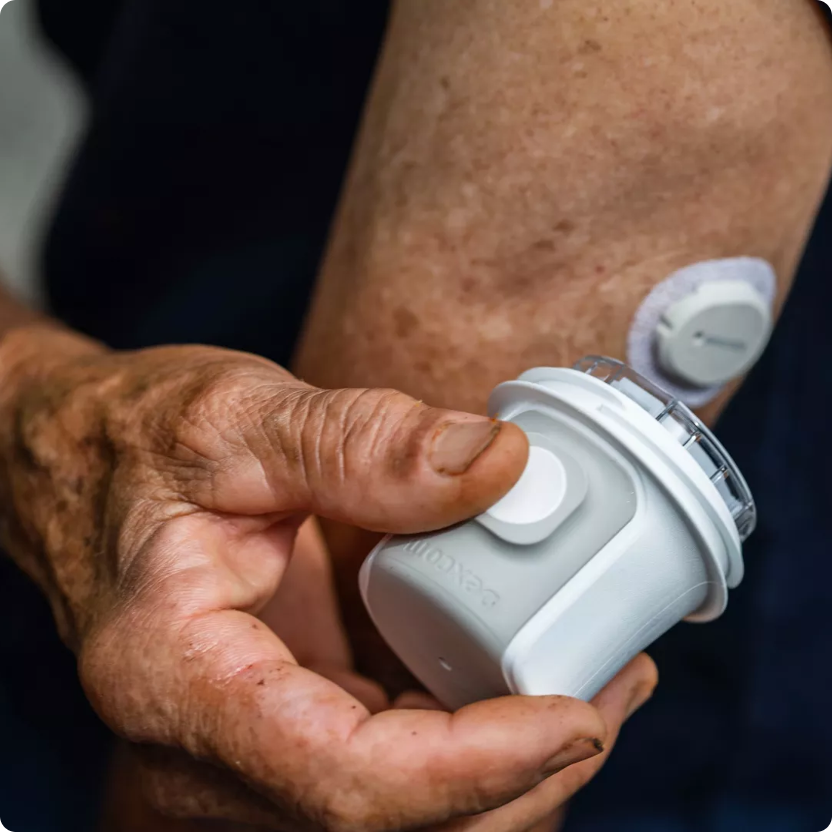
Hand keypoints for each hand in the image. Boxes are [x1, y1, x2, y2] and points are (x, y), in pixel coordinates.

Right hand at [0, 326, 655, 830]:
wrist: (79, 458)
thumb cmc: (131, 437)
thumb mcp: (235, 419)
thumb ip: (362, 442)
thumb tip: (499, 465)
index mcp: (175, 677)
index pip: (339, 779)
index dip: (472, 767)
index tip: (577, 713)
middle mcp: (207, 742)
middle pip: (386, 821)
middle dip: (521, 776)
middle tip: (616, 685)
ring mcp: (249, 738)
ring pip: (401, 808)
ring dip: (512, 764)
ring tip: (600, 674)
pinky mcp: (286, 710)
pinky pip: (392, 756)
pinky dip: (473, 730)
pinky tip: (528, 665)